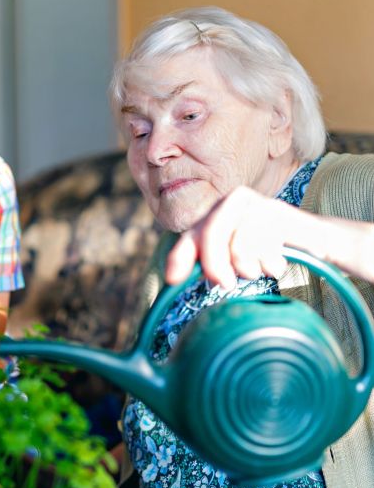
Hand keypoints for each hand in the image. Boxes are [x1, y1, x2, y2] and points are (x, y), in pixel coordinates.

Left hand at [163, 186, 373, 288]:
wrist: (314, 241)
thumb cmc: (267, 253)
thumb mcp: (234, 260)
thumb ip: (208, 265)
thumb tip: (174, 280)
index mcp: (214, 215)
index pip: (190, 236)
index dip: (179, 257)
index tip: (173, 280)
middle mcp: (230, 203)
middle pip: (210, 235)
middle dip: (214, 265)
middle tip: (224, 284)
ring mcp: (255, 203)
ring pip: (237, 243)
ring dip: (249, 268)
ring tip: (258, 271)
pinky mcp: (278, 210)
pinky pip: (264, 244)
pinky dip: (269, 263)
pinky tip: (275, 263)